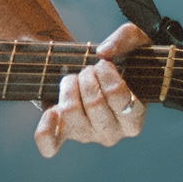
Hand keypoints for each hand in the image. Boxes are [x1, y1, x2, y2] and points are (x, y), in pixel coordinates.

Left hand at [35, 22, 146, 159]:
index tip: (104, 64)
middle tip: (88, 70)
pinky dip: (46, 128)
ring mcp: (86, 136)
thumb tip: (104, 52)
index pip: (120, 99)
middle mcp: (112, 134)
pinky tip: (51, 111)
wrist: (96, 71)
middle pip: (94, 104)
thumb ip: (127, 38)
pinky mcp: (63, 135)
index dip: (108, 76)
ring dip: (69, 87)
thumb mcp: (136, 41)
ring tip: (74, 79)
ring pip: (71, 112)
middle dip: (88, 78)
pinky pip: (50, 143)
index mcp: (133, 120)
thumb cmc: (123, 59)